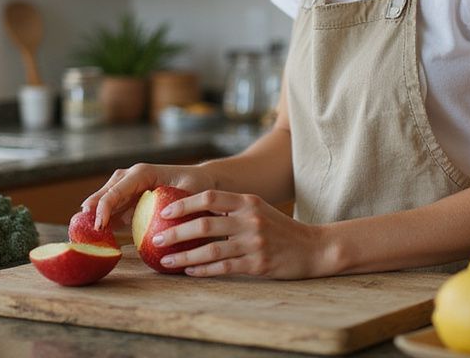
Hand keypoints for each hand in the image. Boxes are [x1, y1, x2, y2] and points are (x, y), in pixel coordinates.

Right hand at [82, 163, 216, 231]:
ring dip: (96, 214)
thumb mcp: (190, 193)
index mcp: (143, 173)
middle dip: (93, 208)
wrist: (200, 181)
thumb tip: (169, 224)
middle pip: (107, 192)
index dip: (105, 205)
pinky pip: (114, 208)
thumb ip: (180, 205)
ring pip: (107, 199)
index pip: (118, 188)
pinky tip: (99, 235)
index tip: (99, 224)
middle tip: (80, 226)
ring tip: (82, 231)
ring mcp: (129, 188)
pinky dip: (106, 220)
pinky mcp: (130, 199)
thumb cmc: (197, 185)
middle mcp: (132, 177)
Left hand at [151, 190, 334, 279]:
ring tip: (166, 260)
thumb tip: (193, 210)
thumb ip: (231, 208)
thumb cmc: (279, 228)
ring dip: (184, 257)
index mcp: (247, 202)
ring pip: (210, 251)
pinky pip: (224, 268)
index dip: (184, 204)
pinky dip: (203, 270)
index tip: (163, 211)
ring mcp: (254, 244)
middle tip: (156, 239)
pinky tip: (189, 272)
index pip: (209, 198)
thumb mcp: (257, 209)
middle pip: (204, 225)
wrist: (313, 247)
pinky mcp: (258, 264)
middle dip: (176, 233)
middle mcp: (250, 220)